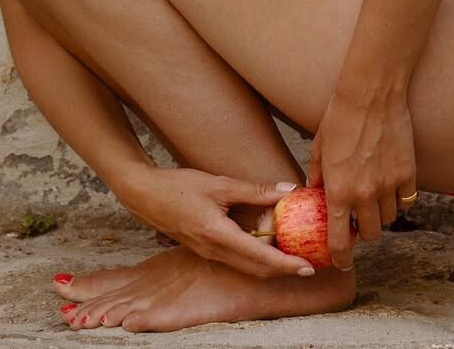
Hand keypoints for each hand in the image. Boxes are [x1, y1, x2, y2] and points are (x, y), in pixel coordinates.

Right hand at [119, 166, 318, 278]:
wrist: (144, 195)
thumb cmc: (178, 186)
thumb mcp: (219, 183)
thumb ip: (254, 190)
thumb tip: (287, 190)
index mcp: (218, 234)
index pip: (260, 256)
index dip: (287, 263)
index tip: (309, 265)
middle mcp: (214, 251)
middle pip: (257, 270)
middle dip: (284, 270)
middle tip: (309, 262)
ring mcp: (208, 253)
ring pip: (247, 267)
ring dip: (271, 265)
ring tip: (293, 254)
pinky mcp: (204, 250)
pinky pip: (236, 260)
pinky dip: (255, 257)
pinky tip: (265, 244)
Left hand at [305, 83, 416, 271]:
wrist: (371, 94)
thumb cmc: (340, 116)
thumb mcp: (319, 146)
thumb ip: (318, 175)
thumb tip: (315, 191)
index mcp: (339, 191)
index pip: (339, 240)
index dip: (340, 257)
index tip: (341, 263)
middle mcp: (365, 194)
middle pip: (370, 234)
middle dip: (363, 232)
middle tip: (358, 219)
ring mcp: (389, 186)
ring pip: (389, 218)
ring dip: (380, 213)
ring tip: (374, 196)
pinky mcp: (408, 174)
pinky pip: (406, 201)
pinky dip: (399, 199)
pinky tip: (391, 185)